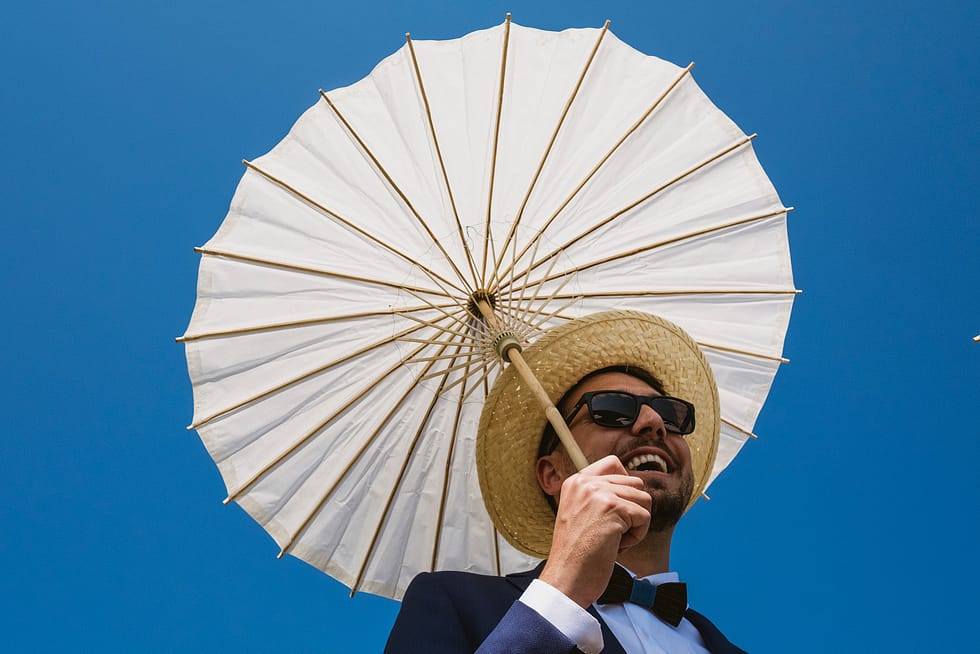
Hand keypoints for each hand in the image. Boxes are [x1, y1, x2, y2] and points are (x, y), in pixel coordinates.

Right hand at [538, 455, 651, 607]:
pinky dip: (636, 536)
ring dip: (635, 524)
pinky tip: (616, 546)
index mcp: (575, 482)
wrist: (566, 578)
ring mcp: (599, 493)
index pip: (613, 463)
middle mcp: (586, 482)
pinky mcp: (614, 508)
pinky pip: (644, 517)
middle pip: (634, 483)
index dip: (625, 485)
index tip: (619, 509)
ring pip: (644, 499)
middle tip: (612, 532)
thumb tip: (632, 487)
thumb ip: (597, 496)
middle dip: (632, 510)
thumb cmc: (575, 554)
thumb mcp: (578, 513)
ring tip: (613, 539)